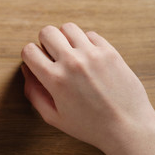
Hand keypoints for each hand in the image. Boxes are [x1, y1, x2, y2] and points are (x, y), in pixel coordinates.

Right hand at [21, 23, 154, 154]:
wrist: (127, 127)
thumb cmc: (89, 126)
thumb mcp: (53, 117)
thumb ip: (34, 93)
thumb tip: (27, 71)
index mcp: (55, 79)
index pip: (29, 50)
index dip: (29, 56)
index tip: (36, 62)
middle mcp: (72, 62)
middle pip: (47, 32)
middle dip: (44, 42)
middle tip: (52, 56)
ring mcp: (92, 54)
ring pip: (68, 28)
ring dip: (65, 38)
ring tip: (70, 53)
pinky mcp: (110, 51)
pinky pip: (90, 34)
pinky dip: (85, 42)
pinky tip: (87, 56)